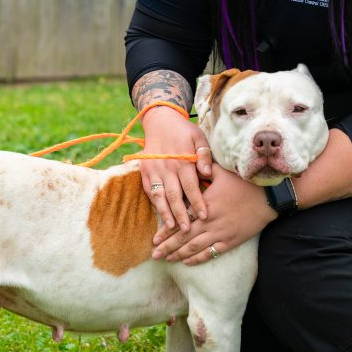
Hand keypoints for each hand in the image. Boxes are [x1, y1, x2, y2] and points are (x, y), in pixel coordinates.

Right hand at [140, 106, 213, 231]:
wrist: (160, 121)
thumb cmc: (184, 131)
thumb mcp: (198, 137)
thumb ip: (203, 155)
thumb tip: (207, 173)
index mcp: (182, 160)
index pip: (191, 186)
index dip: (197, 202)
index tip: (205, 216)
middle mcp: (166, 167)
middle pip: (175, 195)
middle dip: (181, 214)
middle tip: (188, 230)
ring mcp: (153, 170)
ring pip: (159, 196)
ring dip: (165, 213)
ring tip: (172, 227)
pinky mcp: (144, 171)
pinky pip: (149, 191)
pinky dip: (155, 203)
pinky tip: (162, 214)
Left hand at [152, 165, 276, 264]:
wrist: (268, 197)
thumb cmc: (244, 183)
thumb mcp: (222, 172)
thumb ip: (204, 168)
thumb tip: (190, 161)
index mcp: (204, 205)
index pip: (181, 220)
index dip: (166, 230)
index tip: (154, 238)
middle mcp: (209, 222)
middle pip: (183, 238)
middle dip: (167, 247)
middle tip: (154, 255)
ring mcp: (220, 233)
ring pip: (195, 248)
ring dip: (179, 255)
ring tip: (167, 260)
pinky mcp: (231, 241)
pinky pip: (211, 253)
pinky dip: (198, 259)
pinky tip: (187, 262)